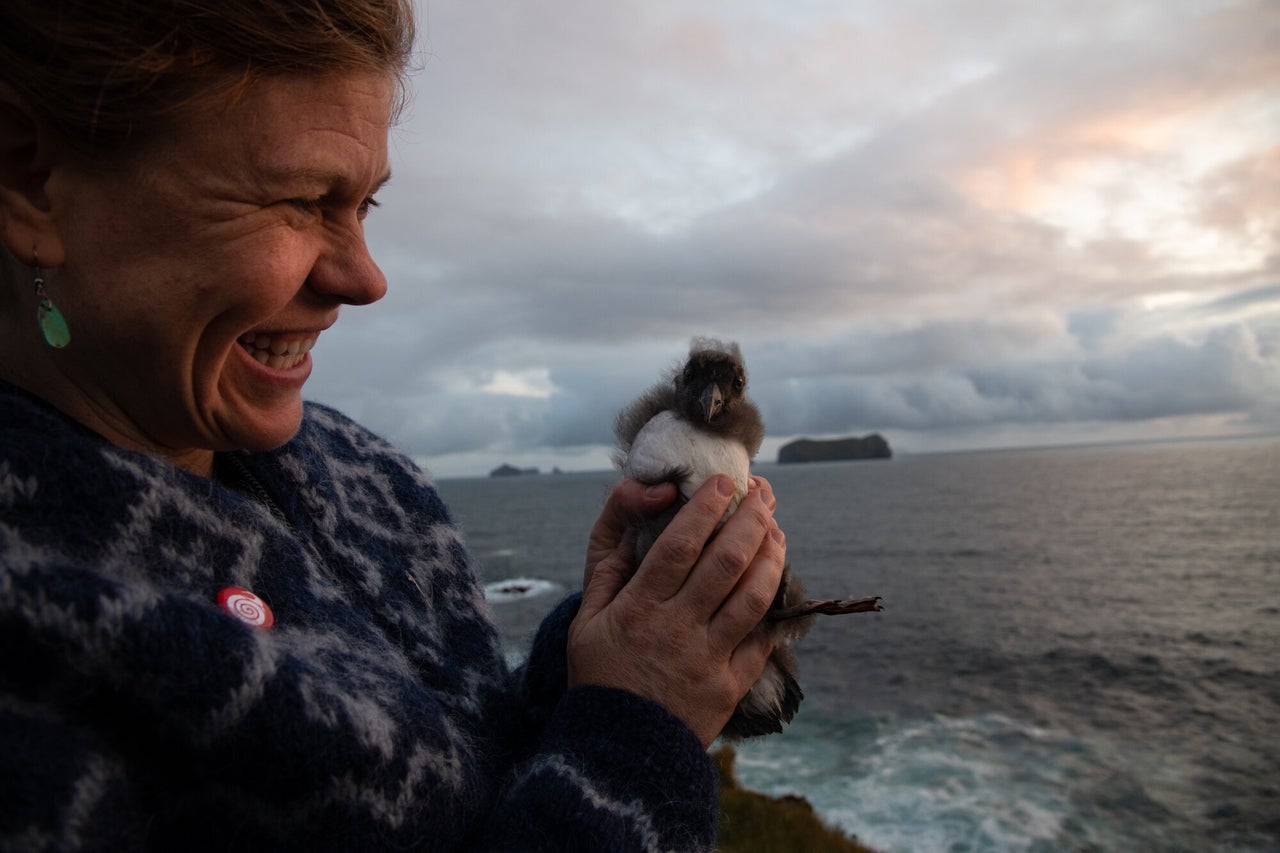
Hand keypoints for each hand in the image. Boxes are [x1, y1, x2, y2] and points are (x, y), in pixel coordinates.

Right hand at [568, 474, 786, 746]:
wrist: (619, 753)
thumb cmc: (600, 677)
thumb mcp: (586, 622)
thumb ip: (607, 570)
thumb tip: (633, 523)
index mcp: (639, 608)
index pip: (679, 545)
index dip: (705, 508)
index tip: (724, 481)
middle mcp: (676, 629)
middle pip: (725, 562)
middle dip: (750, 520)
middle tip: (762, 494)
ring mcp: (707, 659)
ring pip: (753, 597)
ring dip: (772, 557)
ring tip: (777, 530)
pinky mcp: (729, 686)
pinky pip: (762, 641)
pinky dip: (777, 608)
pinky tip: (780, 582)